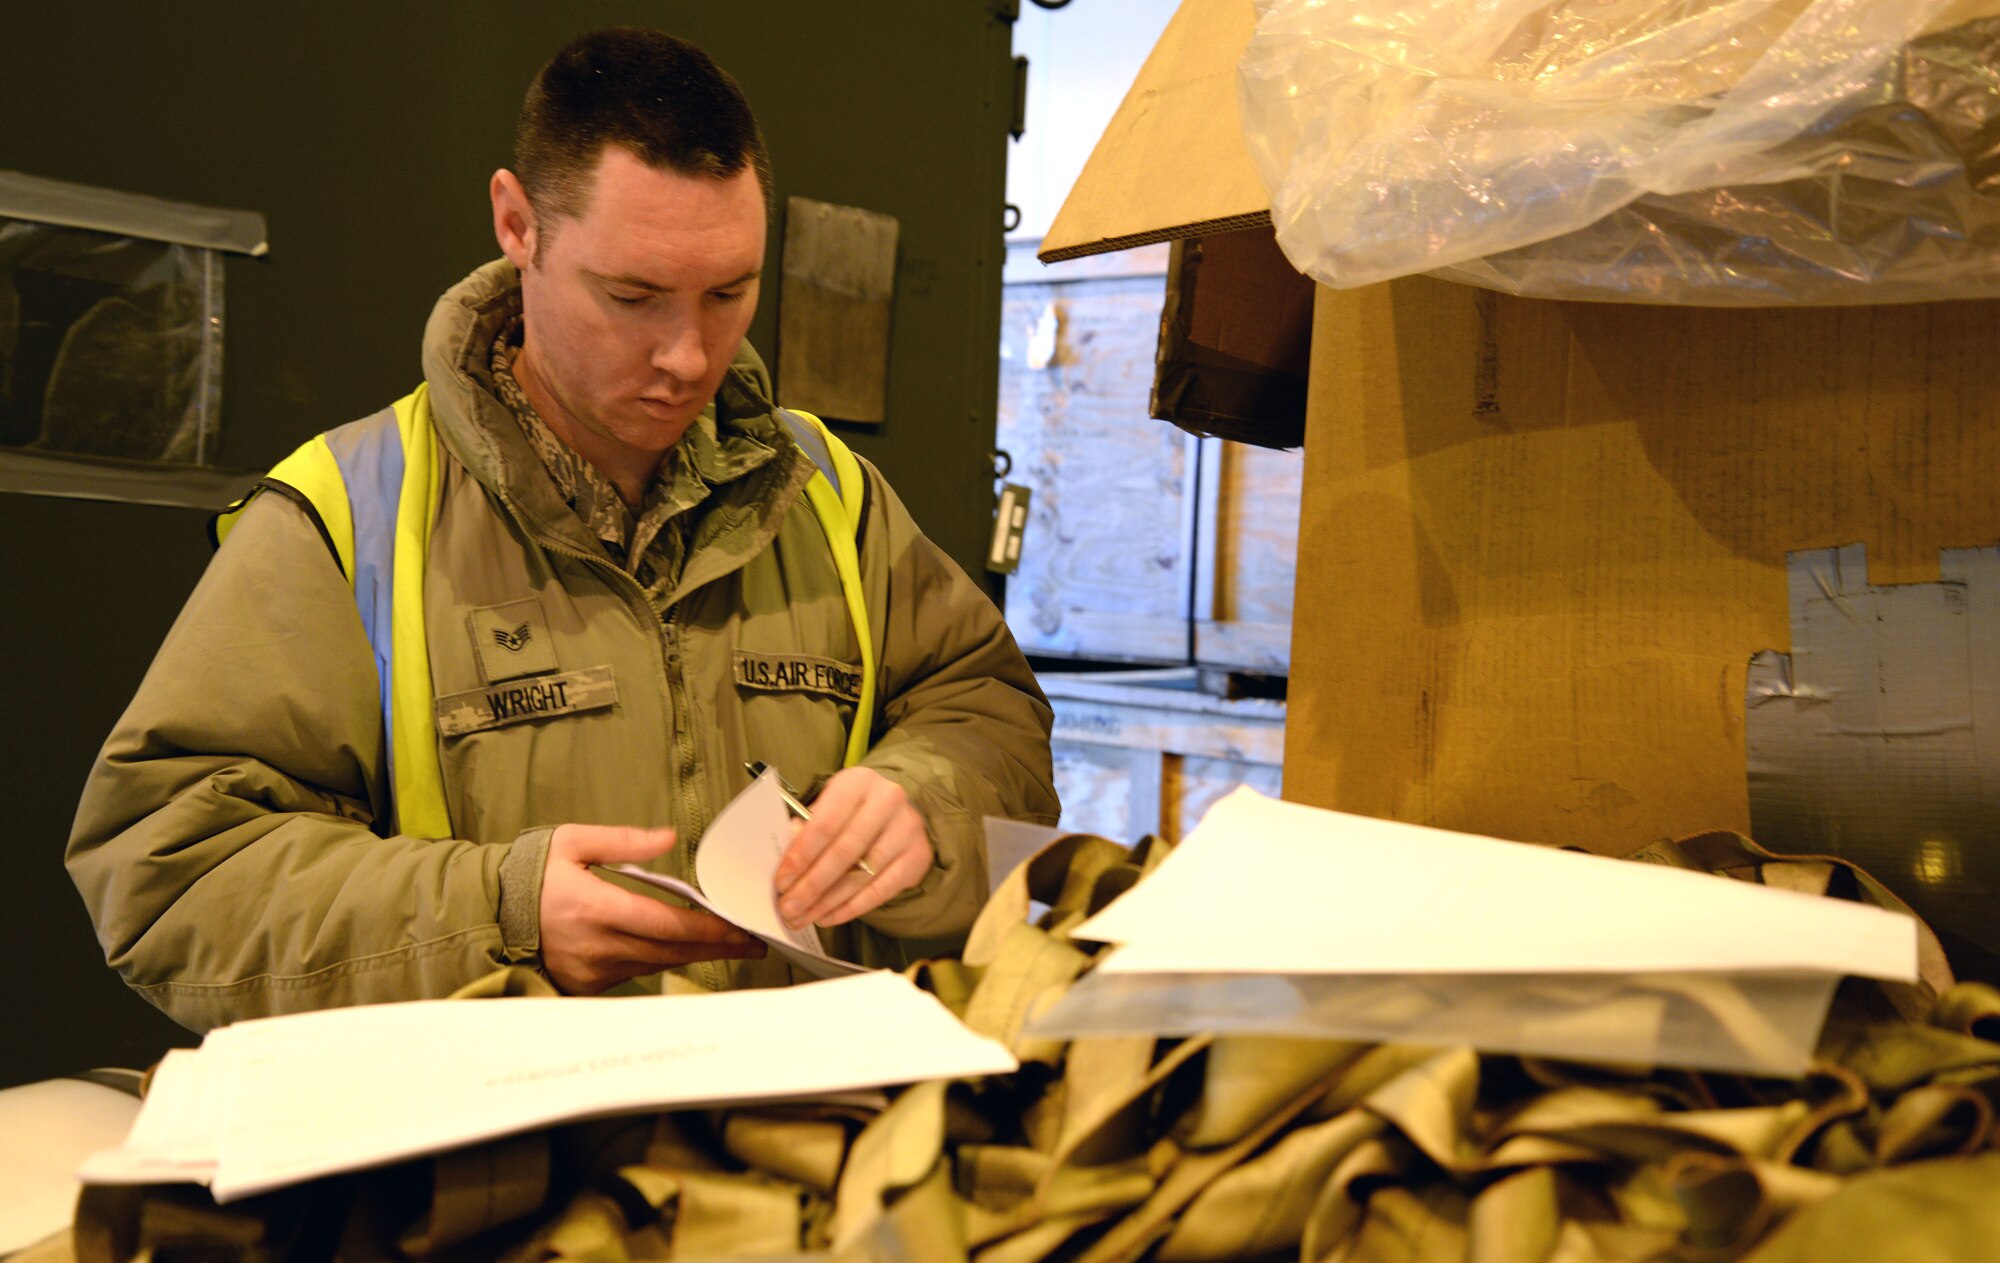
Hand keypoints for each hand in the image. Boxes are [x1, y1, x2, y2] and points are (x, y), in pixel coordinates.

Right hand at [539, 823, 765, 994]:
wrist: (491, 916)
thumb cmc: (533, 874)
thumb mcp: (572, 842)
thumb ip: (622, 841)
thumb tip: (668, 837)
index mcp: (594, 907)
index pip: (665, 924)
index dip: (707, 930)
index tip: (740, 931)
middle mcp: (596, 945)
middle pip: (671, 951)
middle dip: (716, 947)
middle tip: (752, 944)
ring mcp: (592, 971)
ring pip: (657, 964)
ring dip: (693, 956)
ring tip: (729, 946)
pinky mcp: (588, 985)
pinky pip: (635, 973)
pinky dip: (660, 961)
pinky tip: (683, 951)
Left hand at [773, 767, 932, 928]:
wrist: (898, 811)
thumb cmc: (853, 810)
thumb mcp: (828, 808)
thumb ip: (807, 831)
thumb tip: (789, 865)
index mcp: (857, 782)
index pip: (825, 824)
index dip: (801, 856)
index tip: (782, 882)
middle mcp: (887, 800)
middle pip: (844, 852)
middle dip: (812, 885)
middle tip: (789, 908)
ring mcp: (907, 829)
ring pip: (862, 875)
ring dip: (828, 902)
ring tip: (805, 918)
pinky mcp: (917, 855)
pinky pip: (881, 890)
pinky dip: (851, 908)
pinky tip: (829, 917)